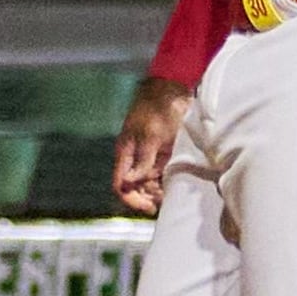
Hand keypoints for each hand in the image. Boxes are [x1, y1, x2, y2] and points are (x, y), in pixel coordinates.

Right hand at [110, 75, 186, 216]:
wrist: (174, 87)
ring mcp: (149, 155)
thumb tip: (129, 183)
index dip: (132, 199)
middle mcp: (135, 157)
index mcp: (126, 153)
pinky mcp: (162, 151)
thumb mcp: (151, 135)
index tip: (148, 207)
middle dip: (146, 198)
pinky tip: (175, 185)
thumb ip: (142, 160)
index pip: (121, 185)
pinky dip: (166, 181)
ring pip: (148, 182)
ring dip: (157, 191)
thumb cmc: (159, 108)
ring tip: (170, 196)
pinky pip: (161, 173)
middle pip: (135, 187)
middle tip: (162, 203)